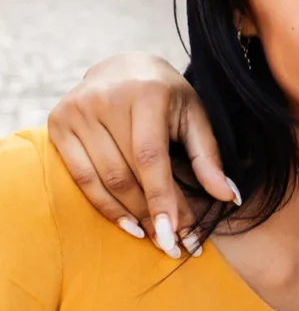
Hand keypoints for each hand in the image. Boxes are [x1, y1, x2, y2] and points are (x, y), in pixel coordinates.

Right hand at [45, 52, 234, 257]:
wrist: (122, 66)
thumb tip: (230, 197)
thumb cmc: (167, 96)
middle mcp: (105, 99)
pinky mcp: (57, 124)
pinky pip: (81, 177)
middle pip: (127, 173)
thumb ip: (208, 156)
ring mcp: (76, 111)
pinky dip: (105, 205)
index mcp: (145, 93)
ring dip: (130, 214)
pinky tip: (127, 223)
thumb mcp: (194, 116)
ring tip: (153, 237)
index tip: (175, 234)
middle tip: (172, 243)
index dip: (162, 198)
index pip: (150, 157)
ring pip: (104, 179)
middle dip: (152, 213)